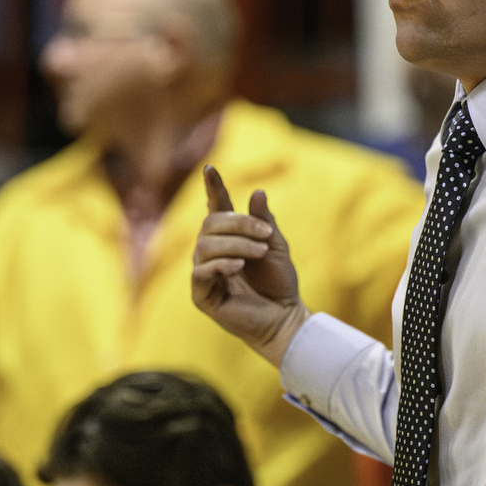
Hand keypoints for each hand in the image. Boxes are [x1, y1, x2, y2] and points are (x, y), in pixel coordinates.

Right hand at [192, 166, 308, 366]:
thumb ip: (264, 221)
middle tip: (265, 235)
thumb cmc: (280, 283)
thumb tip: (257, 191)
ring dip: (235, 245)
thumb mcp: (276, 246)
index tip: (210, 168)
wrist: (285, 317)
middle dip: (238, 224)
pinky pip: (200, 272)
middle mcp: (212, 253)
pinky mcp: (202, 295)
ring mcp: (205, 273)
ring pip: (204, 246)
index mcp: (229, 238)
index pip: (215, 208)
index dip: (212, 188)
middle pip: (209, 224)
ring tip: (258, 253)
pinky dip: (221, 265)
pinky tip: (239, 266)